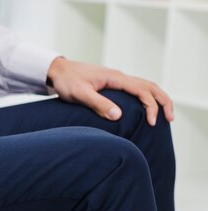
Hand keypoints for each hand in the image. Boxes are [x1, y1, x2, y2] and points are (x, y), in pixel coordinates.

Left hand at [46, 57, 173, 126]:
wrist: (57, 71)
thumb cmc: (67, 82)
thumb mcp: (80, 94)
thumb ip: (98, 104)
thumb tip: (118, 116)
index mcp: (116, 78)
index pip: (143, 91)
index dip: (151, 106)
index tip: (152, 122)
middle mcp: (119, 77)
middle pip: (150, 86)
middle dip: (163, 102)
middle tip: (170, 119)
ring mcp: (116, 80)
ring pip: (145, 86)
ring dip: (156, 99)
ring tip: (162, 116)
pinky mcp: (111, 84)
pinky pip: (135, 89)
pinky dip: (146, 98)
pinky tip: (144, 109)